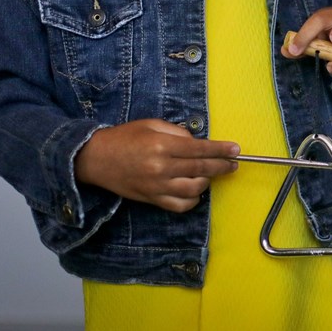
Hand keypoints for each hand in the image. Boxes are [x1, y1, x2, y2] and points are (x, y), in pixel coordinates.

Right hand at [75, 119, 239, 212]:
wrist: (95, 158)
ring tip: (209, 174)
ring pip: (193, 189)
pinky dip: (192, 200)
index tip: (236, 150)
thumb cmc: (124, 137)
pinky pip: (179, 206)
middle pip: (201, 169)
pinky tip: (195, 191)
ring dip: (206, 182)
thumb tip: (198, 142)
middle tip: (233, 164)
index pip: (200, 149)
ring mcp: (156, 186)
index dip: (221, 150)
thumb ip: (178, 133)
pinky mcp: (151, 199)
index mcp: (162, 146)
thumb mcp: (151, 125)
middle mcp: (161, 168)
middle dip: (221, 166)